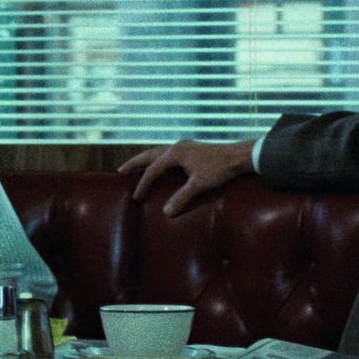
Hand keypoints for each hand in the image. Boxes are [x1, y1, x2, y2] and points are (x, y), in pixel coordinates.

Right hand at [118, 138, 256, 216]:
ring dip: (146, 160)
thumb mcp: (199, 185)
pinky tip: (160, 167)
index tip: (136, 197)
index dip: (143, 184)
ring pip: (158, 152)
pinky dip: (158, 160)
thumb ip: (182, 197)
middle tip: (120, 171)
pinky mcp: (191, 149)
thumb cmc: (219, 168)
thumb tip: (166, 212)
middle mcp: (176, 146)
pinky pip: (167, 154)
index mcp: (175, 152)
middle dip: (135, 163)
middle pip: (150, 155)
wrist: (238, 156)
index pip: (153, 170)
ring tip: (136, 167)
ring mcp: (184, 146)